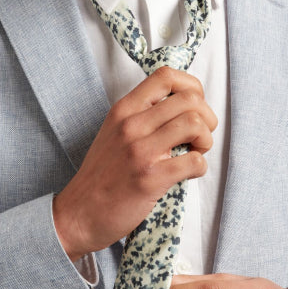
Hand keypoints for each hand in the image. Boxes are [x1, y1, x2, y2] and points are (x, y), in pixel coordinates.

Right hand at [53, 67, 216, 260]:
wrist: (80, 212)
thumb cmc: (102, 174)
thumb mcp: (114, 132)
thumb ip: (142, 115)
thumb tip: (182, 107)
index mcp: (123, 110)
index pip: (165, 76)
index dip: (191, 86)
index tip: (195, 105)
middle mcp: (131, 125)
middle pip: (190, 99)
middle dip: (207, 117)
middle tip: (201, 135)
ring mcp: (140, 151)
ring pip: (195, 124)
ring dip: (206, 140)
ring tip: (196, 152)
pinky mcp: (150, 178)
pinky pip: (194, 161)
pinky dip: (200, 166)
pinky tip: (189, 172)